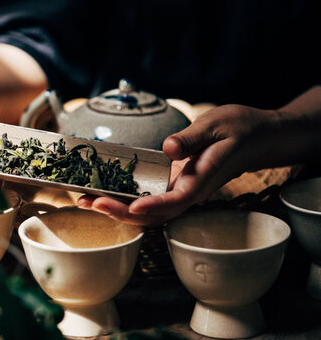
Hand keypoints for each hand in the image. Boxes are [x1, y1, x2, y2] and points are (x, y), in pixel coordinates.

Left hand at [78, 104, 283, 225]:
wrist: (255, 137)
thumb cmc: (239, 128)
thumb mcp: (216, 126)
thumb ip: (192, 138)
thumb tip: (168, 148)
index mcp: (201, 180)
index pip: (177, 201)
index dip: (154, 206)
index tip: (132, 206)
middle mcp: (188, 192)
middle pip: (153, 214)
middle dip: (121, 212)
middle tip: (90, 202)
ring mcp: (178, 191)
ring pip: (145, 211)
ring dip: (115, 208)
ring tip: (84, 200)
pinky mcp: (171, 186)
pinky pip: (145, 199)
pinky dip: (121, 198)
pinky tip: (99, 191)